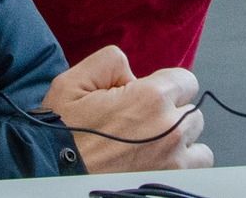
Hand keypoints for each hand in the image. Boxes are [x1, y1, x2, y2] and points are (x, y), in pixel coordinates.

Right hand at [43, 45, 211, 173]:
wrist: (46, 174)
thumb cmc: (58, 133)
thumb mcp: (74, 81)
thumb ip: (111, 61)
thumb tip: (132, 74)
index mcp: (150, 98)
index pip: (186, 81)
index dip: (165, 87)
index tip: (146, 98)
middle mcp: (169, 129)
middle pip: (192, 113)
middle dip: (171, 115)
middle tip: (141, 125)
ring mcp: (172, 162)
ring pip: (198, 146)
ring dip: (181, 144)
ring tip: (152, 148)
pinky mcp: (168, 183)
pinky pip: (195, 172)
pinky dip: (182, 167)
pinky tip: (156, 164)